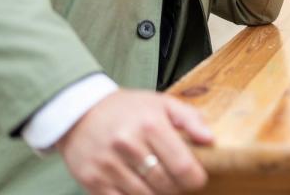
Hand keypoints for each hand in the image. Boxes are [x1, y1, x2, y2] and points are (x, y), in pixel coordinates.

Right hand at [56, 89, 211, 193]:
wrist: (79, 112)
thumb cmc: (127, 109)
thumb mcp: (162, 103)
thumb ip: (190, 119)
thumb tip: (210, 139)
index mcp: (151, 125)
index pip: (182, 166)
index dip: (195, 179)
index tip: (197, 179)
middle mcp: (128, 145)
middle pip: (165, 184)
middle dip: (177, 188)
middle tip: (177, 181)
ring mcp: (108, 165)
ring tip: (160, 184)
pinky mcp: (92, 180)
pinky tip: (140, 189)